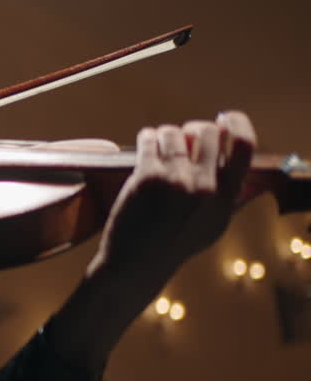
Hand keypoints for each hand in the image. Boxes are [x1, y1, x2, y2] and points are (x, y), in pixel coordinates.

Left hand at [89, 110, 256, 286]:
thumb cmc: (175, 244)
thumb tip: (236, 165)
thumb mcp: (215, 224)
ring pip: (173, 132)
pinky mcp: (146, 177)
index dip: (238, 123)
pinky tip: (145, 145)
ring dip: (165, 135)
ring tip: (159, 148)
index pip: (244, 146)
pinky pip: (149, 138)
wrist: (137, 263)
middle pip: (206, 131)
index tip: (225, 117)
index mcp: (226, 196)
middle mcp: (204, 186)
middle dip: (193, 129)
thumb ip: (228, 195)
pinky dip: (147, 137)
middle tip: (182, 139)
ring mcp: (175, 180)